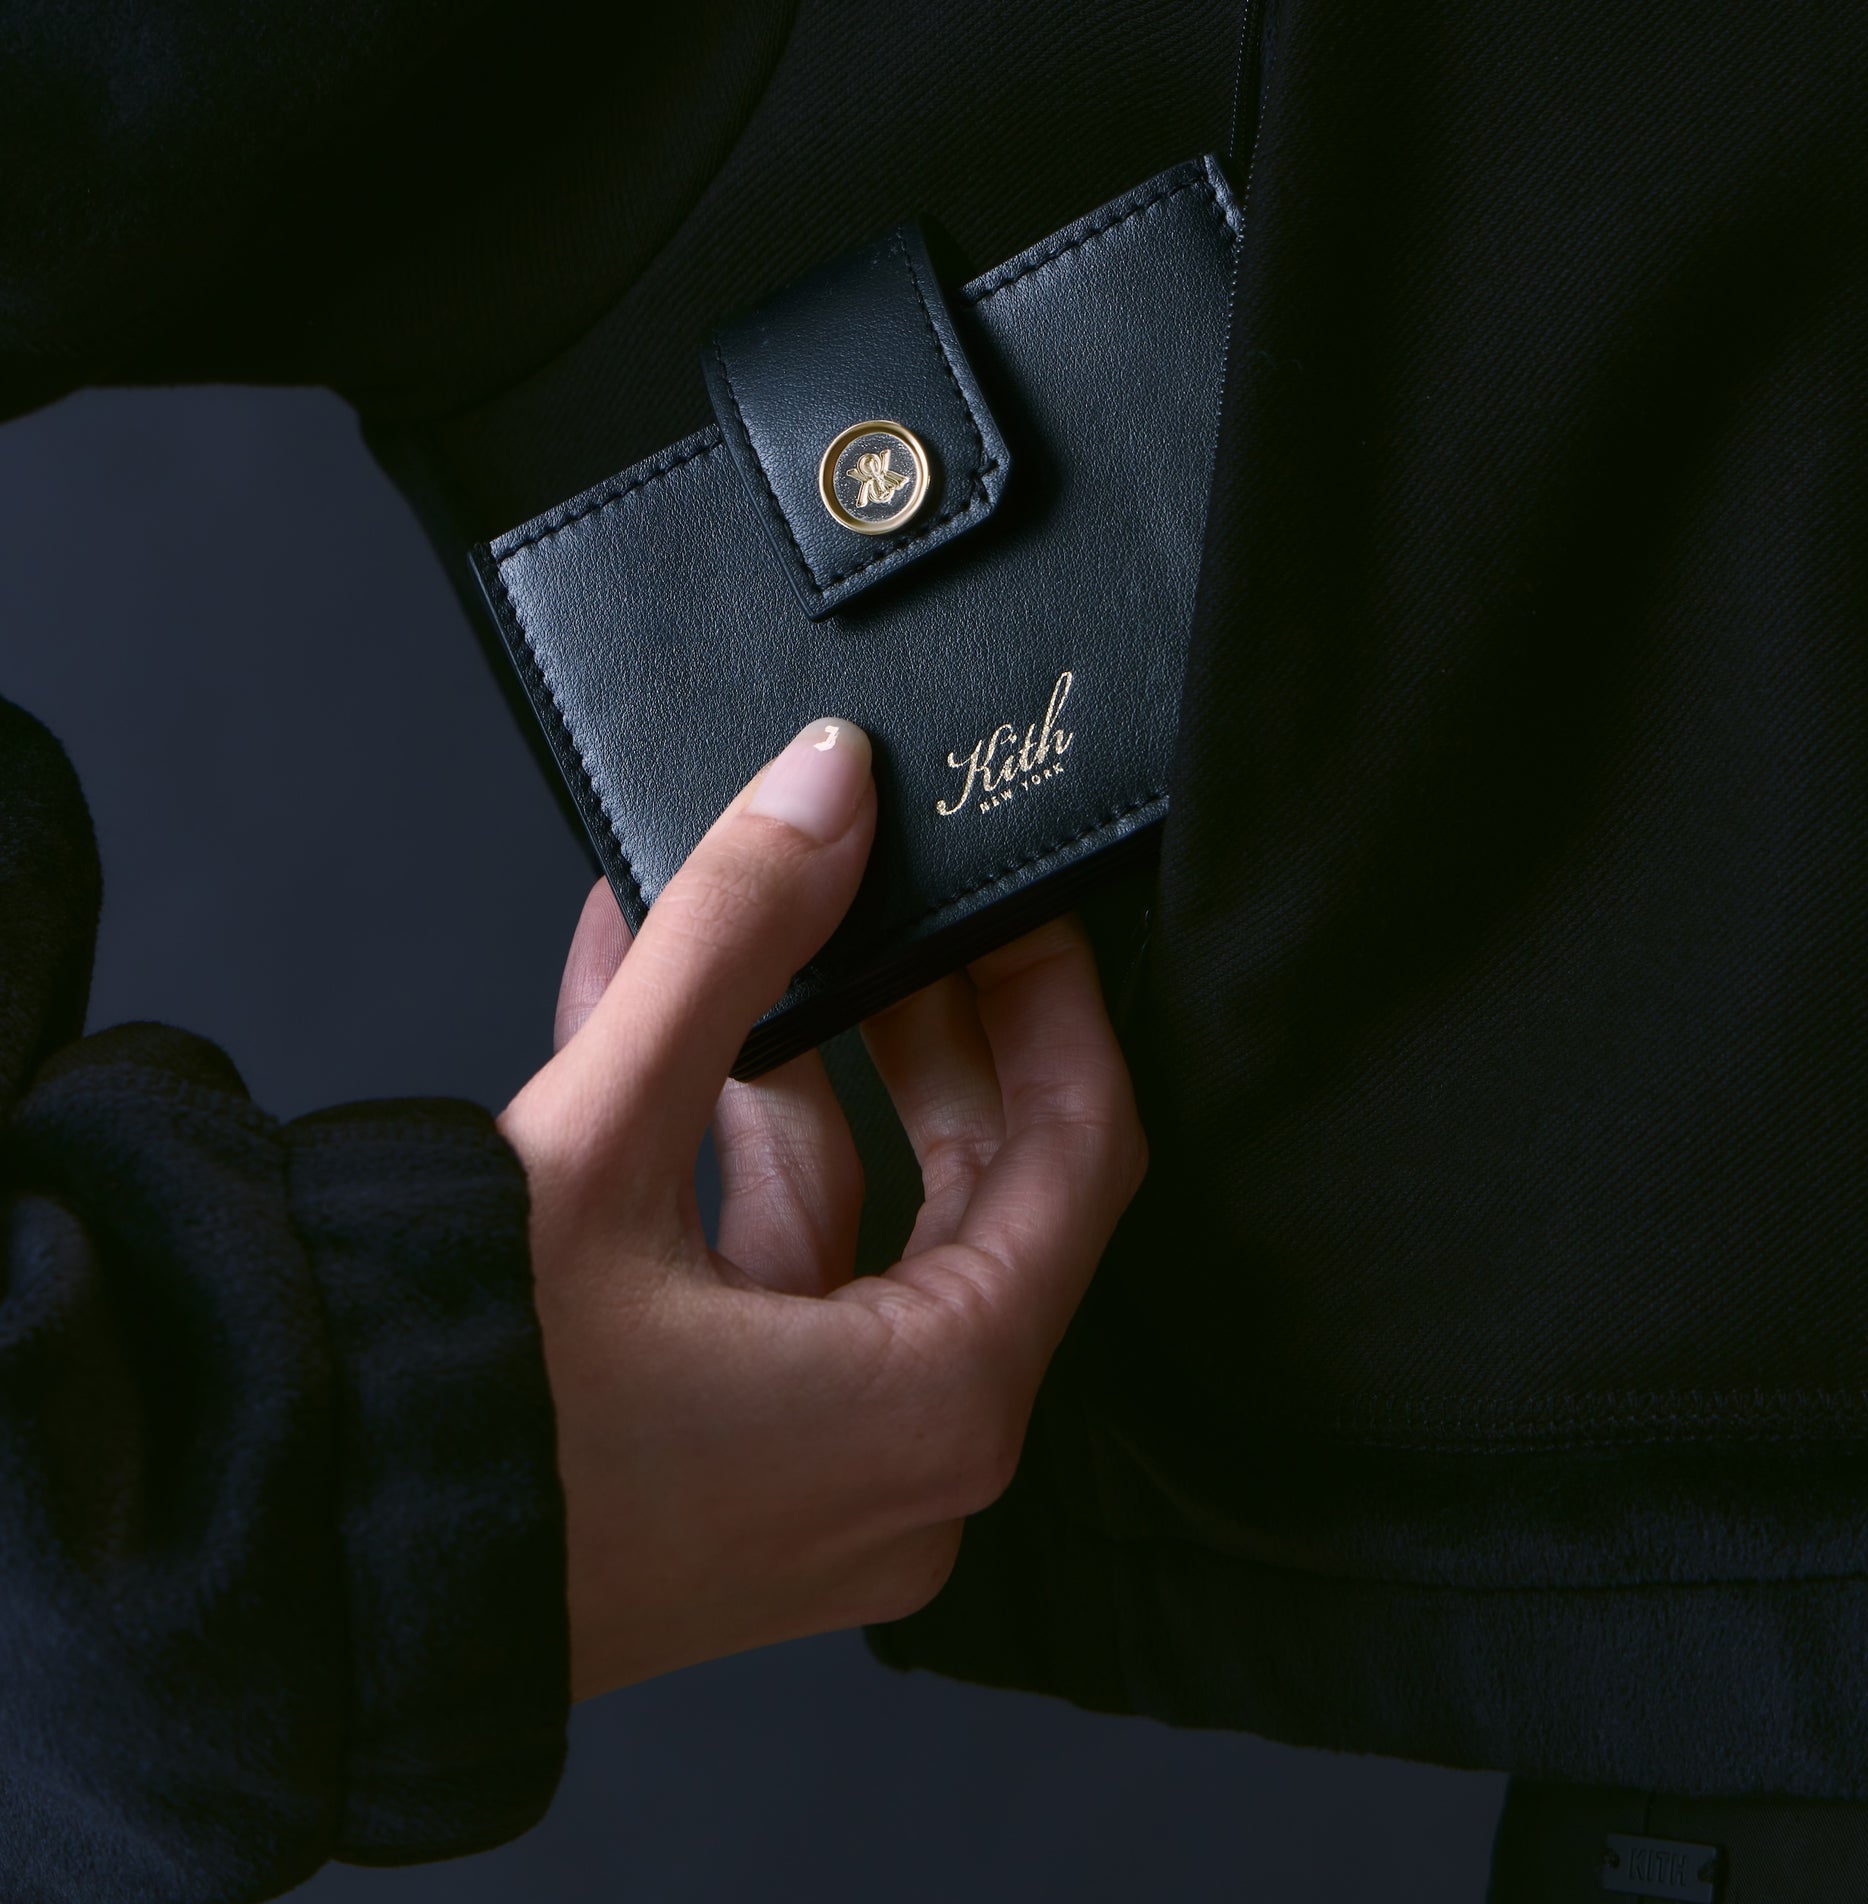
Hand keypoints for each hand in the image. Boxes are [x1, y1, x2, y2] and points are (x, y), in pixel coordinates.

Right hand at [498, 719, 1146, 1700]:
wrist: (288, 1580)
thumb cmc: (455, 1414)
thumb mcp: (606, 1139)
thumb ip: (733, 938)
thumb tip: (827, 788)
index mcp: (933, 1403)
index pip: (1078, 1153)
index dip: (1051, 1001)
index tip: (1016, 906)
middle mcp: (906, 1473)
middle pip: (975, 1189)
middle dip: (908, 1024)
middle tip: (878, 898)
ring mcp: (818, 1495)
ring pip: (851, 1231)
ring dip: (779, 1071)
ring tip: (704, 928)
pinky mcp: (730, 1493)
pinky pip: (765, 1292)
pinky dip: (712, 1162)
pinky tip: (635, 1023)